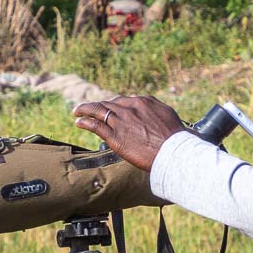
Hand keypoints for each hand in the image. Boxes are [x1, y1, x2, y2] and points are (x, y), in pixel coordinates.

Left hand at [71, 95, 186, 170]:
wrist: (173, 151)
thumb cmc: (175, 137)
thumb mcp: (167, 114)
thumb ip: (155, 110)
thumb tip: (149, 111)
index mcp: (143, 102)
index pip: (123, 101)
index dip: (114, 105)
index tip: (110, 108)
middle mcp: (129, 108)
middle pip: (109, 103)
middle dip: (97, 105)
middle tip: (88, 107)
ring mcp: (121, 122)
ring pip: (98, 111)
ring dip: (86, 110)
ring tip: (77, 111)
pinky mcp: (115, 137)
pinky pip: (96, 126)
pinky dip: (86, 122)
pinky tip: (78, 121)